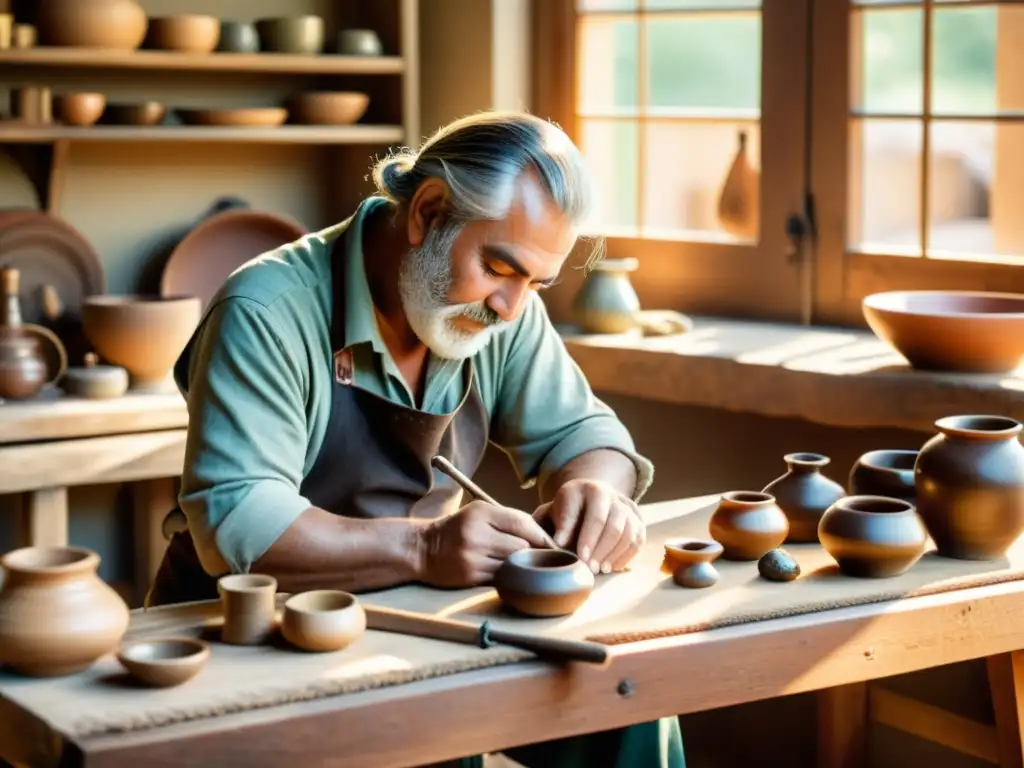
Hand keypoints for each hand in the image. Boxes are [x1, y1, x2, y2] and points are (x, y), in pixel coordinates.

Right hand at [418, 501, 555, 587]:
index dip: (541, 535)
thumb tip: (544, 536)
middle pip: (521, 546)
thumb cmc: (459, 529)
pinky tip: (510, 576)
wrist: (423, 549)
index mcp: (482, 513)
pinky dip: (509, 577)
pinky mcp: (471, 576)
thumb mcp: (480, 513)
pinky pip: (501, 578)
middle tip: (541, 558)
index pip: (522, 523)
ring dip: (522, 567)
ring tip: (527, 567)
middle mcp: (477, 534)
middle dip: (532, 552)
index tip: (553, 545)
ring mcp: (473, 557)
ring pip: (513, 564)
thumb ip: (509, 520)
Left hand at [533, 479, 644, 573]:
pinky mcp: (637, 520)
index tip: (579, 557)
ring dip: (614, 553)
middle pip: (613, 524)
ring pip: (628, 531)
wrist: (585, 499)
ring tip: (600, 570)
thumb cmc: (565, 511)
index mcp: (586, 489)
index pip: (593, 514)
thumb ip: (555, 525)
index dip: (588, 537)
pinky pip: (638, 539)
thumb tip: (559, 544)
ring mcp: (626, 506)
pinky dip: (626, 555)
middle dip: (601, 549)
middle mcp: (610, 494)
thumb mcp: (553, 512)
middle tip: (589, 568)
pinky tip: (611, 566)